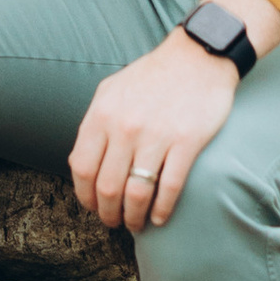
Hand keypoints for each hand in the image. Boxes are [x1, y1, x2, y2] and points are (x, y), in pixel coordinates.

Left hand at [69, 0, 279, 230]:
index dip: (85, 196)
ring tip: (136, 223)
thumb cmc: (153, 76)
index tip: (94, 207)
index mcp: (102, 114)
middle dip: (109, 214)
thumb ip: (95, 124)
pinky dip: (162, 210)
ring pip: (136, 193)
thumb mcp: (111, 91)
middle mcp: (124, 126)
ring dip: (134, 217)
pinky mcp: (186, 142)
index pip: (82, 168)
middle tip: (115, 222)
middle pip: (107, 187)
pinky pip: (169, 188)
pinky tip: (160, 217)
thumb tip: (82, 161)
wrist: (197, 56)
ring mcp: (155, 135)